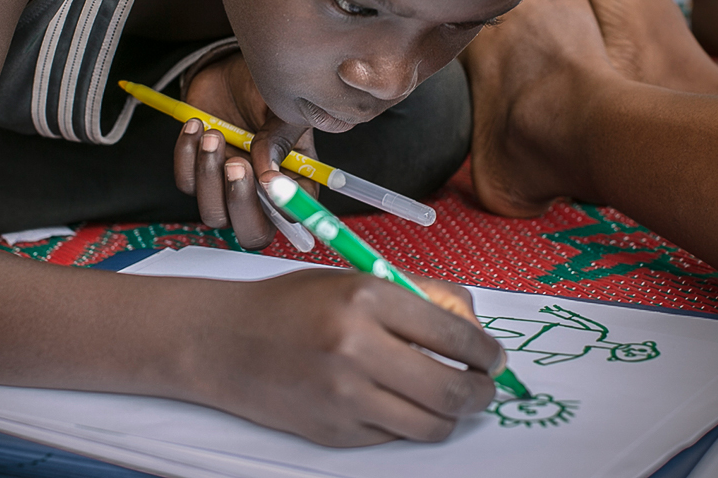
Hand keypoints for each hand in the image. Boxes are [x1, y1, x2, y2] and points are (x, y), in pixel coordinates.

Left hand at [175, 53, 317, 248]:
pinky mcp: (198, 175)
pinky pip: (186, 183)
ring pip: (213, 213)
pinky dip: (186, 156)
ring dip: (209, 175)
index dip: (285, 211)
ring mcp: (227, 187)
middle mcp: (261, 194)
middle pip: (252, 233)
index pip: (295, 217)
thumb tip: (270, 179)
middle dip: (240, 205)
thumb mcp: (281, 109)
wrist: (230, 71)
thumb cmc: (264, 88)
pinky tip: (196, 126)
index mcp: (294, 182)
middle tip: (236, 164)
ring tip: (214, 133)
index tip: (271, 182)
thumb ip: (279, 142)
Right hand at [187, 268, 502, 445]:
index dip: (486, 351)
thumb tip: (472, 327)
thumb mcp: (353, 281)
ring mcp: (344, 397)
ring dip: (452, 415)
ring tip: (450, 400)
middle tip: (484, 387)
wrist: (223, 341)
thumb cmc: (291, 304)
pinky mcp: (333, 432)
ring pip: (432, 424)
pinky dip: (407, 423)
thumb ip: (415, 298)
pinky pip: (394, 436)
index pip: (454, 334)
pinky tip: (398, 403)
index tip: (494, 358)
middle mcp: (357, 348)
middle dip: (482, 392)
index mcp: (365, 298)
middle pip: (453, 389)